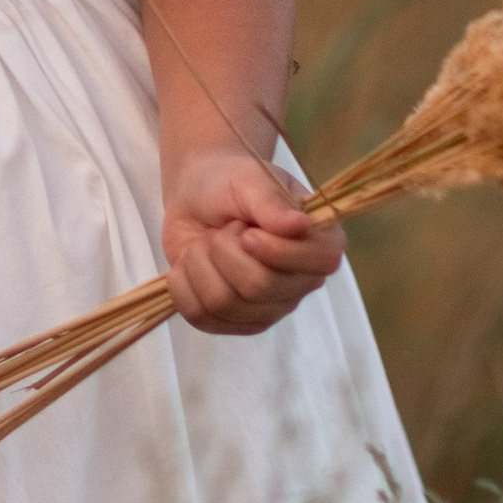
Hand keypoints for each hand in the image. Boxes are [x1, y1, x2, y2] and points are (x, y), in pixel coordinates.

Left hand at [162, 143, 343, 336]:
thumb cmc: (230, 183)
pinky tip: (189, 264)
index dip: (278, 251)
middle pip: (259, 287)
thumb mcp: (249, 180)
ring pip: (224, 303)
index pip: (321, 262)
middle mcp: (301, 283)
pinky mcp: (235, 322)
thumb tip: (299, 225)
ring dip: (200, 263)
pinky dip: (182, 285)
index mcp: (320, 243)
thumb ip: (271, 203)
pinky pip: (201, 317)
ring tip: (206, 242)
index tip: (247, 232)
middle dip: (224, 250)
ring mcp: (269, 308)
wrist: (196, 197)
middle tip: (222, 228)